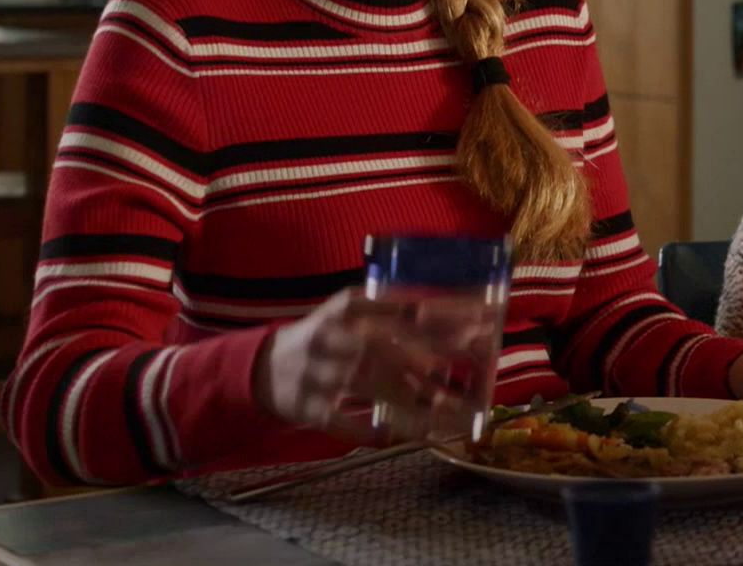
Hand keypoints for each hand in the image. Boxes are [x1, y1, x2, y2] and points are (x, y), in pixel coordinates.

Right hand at [254, 287, 453, 442]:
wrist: (264, 368)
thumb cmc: (325, 338)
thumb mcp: (354, 313)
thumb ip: (396, 313)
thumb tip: (457, 322)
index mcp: (347, 309)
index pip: (399, 305)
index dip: (442, 312)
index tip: (479, 315)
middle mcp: (332, 337)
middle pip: (388, 344)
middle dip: (433, 350)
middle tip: (472, 353)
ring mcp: (319, 375)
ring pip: (371, 385)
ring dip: (412, 395)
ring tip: (446, 404)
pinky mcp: (310, 409)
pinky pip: (345, 423)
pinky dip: (370, 432)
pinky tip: (396, 436)